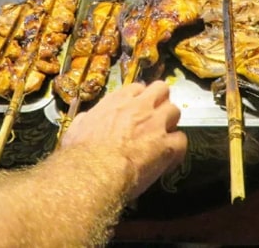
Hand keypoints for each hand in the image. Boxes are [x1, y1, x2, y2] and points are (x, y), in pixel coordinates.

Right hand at [61, 81, 186, 198]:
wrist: (94, 171)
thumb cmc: (81, 153)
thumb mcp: (76, 128)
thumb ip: (87, 120)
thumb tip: (86, 120)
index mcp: (118, 100)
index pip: (138, 88)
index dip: (140, 98)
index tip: (138, 108)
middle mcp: (140, 106)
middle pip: (162, 90)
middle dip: (161, 102)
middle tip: (156, 118)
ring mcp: (156, 124)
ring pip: (175, 111)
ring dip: (170, 123)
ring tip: (163, 138)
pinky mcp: (167, 145)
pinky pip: (182, 140)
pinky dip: (177, 149)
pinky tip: (169, 160)